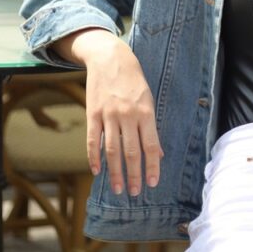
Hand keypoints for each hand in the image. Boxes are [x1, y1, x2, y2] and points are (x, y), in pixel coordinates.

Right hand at [54, 29, 162, 195]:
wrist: (110, 58)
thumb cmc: (134, 81)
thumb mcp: (148, 100)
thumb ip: (151, 128)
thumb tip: (159, 153)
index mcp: (145, 113)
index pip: (151, 146)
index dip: (152, 166)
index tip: (152, 184)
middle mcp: (128, 116)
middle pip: (131, 152)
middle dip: (133, 175)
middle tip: (133, 192)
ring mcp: (109, 115)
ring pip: (111, 150)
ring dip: (115, 172)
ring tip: (117, 189)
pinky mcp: (93, 113)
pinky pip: (93, 140)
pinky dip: (93, 157)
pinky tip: (96, 171)